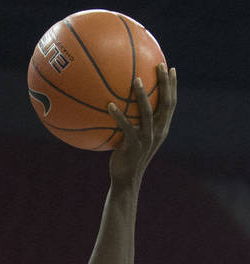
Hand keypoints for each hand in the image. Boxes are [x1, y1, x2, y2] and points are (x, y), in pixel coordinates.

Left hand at [108, 64, 176, 185]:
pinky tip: (109, 105)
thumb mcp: (137, 138)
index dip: (173, 86)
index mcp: (162, 128)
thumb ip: (138, 122)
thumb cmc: (129, 156)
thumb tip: (127, 102)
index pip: (171, 103)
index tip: (171, 68)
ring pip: (147, 113)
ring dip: (142, 95)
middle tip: (159, 65)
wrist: (126, 179)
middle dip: (164, 83)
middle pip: (166, 103)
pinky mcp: (133, 146)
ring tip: (136, 79)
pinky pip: (125, 127)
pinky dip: (118, 115)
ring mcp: (146, 139)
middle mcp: (158, 132)